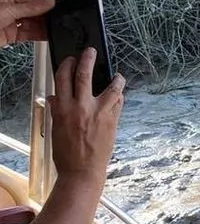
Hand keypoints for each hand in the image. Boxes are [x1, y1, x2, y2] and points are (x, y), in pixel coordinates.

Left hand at [0, 0, 52, 46]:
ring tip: (54, 29)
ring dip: (42, 28)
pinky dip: (37, 36)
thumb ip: (30, 8)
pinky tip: (46, 36)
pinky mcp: (11, 37)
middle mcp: (10, 12)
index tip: (56, 9)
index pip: (31, 1)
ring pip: (31, 26)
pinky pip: (28, 36)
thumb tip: (49, 3)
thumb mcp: (9, 10)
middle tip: (57, 20)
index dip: (43, 5)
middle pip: (33, 14)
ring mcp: (11, 25)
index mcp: (9, 0)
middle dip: (44, 18)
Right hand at [48, 49, 125, 187]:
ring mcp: (98, 112)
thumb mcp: (55, 129)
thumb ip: (57, 111)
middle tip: (91, 51)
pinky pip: (118, 102)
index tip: (71, 59)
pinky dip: (119, 97)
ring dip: (116, 78)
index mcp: (62, 108)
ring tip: (118, 76)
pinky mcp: (112, 120)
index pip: (62, 78)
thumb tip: (55, 98)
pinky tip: (120, 96)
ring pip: (110, 87)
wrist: (82, 172)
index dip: (67, 65)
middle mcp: (79, 107)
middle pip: (84, 74)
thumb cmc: (67, 153)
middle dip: (87, 59)